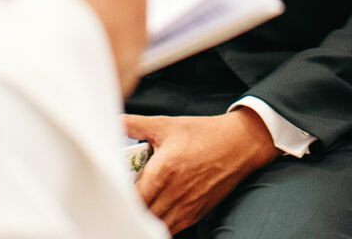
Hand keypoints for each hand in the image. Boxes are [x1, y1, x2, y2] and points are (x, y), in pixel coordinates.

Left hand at [125, 109, 279, 232]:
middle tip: (122, 197)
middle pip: (141, 214)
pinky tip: (155, 211)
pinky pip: (172, 228)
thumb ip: (135, 125)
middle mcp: (174, 193)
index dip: (119, 197)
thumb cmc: (203, 134)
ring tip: (138, 205)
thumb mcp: (167, 125)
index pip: (132, 197)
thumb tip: (113, 122)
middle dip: (129, 208)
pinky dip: (160, 224)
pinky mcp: (195, 214)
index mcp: (164, 170)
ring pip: (156, 225)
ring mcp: (186, 206)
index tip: (112, 190)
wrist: (239, 144)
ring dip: (144, 218)